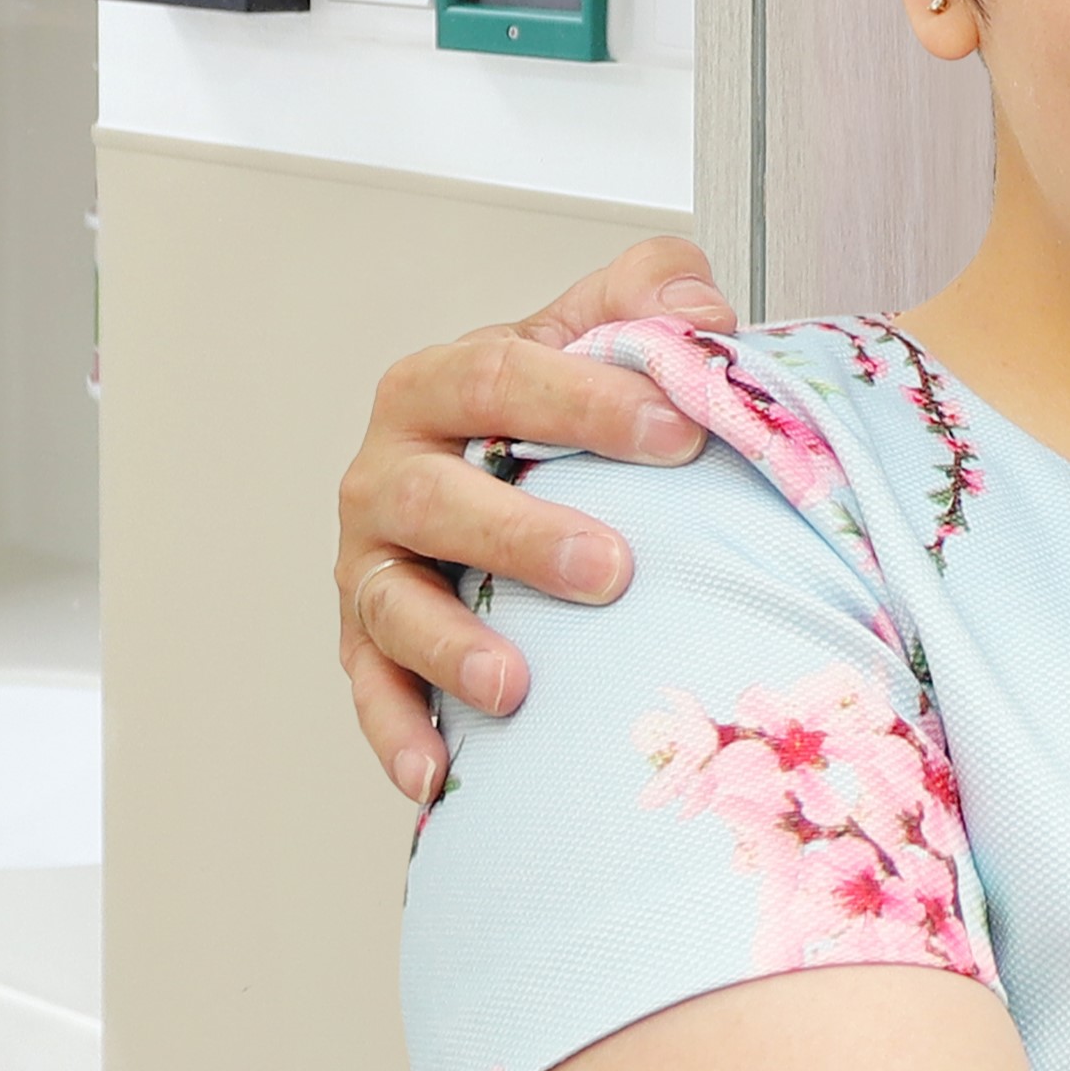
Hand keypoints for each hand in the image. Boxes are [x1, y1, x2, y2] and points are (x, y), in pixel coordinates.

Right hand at [336, 237, 740, 802]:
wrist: (513, 477)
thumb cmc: (564, 412)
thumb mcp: (610, 329)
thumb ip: (657, 293)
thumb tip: (703, 318)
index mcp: (444, 381)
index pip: (502, 377)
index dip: (587, 403)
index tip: (679, 435)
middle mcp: (390, 469)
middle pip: (434, 496)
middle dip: (520, 536)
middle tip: (614, 570)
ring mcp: (372, 561)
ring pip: (393, 601)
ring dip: (451, 646)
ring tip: (517, 686)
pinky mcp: (366, 640)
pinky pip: (372, 690)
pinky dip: (398, 733)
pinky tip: (438, 777)